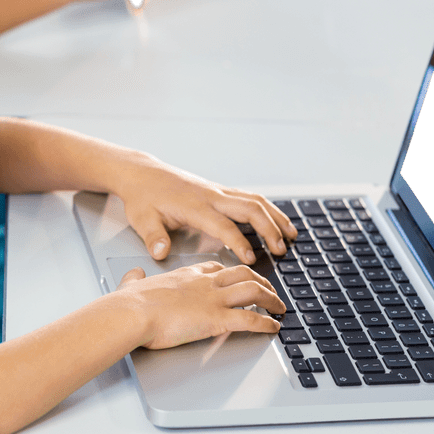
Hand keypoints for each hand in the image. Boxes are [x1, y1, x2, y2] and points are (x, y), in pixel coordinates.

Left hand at [112, 152, 296, 264]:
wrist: (144, 174)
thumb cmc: (143, 198)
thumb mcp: (142, 219)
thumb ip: (154, 237)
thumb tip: (160, 253)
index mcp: (194, 206)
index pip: (223, 225)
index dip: (239, 242)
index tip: (251, 259)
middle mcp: (211, 196)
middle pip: (249, 209)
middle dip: (269, 229)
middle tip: (281, 250)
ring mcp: (218, 191)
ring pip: (255, 201)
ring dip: (275, 217)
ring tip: (291, 236)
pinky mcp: (220, 191)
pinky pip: (250, 197)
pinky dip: (268, 209)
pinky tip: (277, 220)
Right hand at [117, 262, 283, 348]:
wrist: (133, 312)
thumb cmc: (130, 303)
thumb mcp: (132, 284)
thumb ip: (135, 279)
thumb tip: (134, 274)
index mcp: (186, 275)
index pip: (217, 267)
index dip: (233, 272)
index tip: (241, 277)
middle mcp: (204, 283)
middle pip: (243, 274)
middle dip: (262, 282)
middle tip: (271, 292)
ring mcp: (213, 300)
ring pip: (254, 291)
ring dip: (271, 299)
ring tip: (280, 308)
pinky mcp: (217, 319)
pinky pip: (250, 319)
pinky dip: (266, 323)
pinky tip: (274, 328)